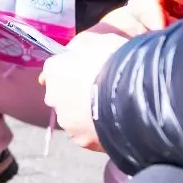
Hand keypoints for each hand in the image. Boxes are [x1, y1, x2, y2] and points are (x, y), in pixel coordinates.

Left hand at [39, 28, 129, 150]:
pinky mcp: (81, 140)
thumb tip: (86, 51)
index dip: (72, 71)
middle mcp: (53, 96)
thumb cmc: (115, 59)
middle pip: (62, 96)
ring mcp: (66, 120)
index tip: (87, 73)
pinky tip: (115, 126)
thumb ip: (87, 49)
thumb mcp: (100, 42)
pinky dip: (98, 132)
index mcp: (54, 69)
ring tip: (112, 111)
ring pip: (74, 118)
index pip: (56, 70)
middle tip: (100, 93)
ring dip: (87, 115)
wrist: (129, 91)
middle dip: (76, 95)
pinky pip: (89, 135)